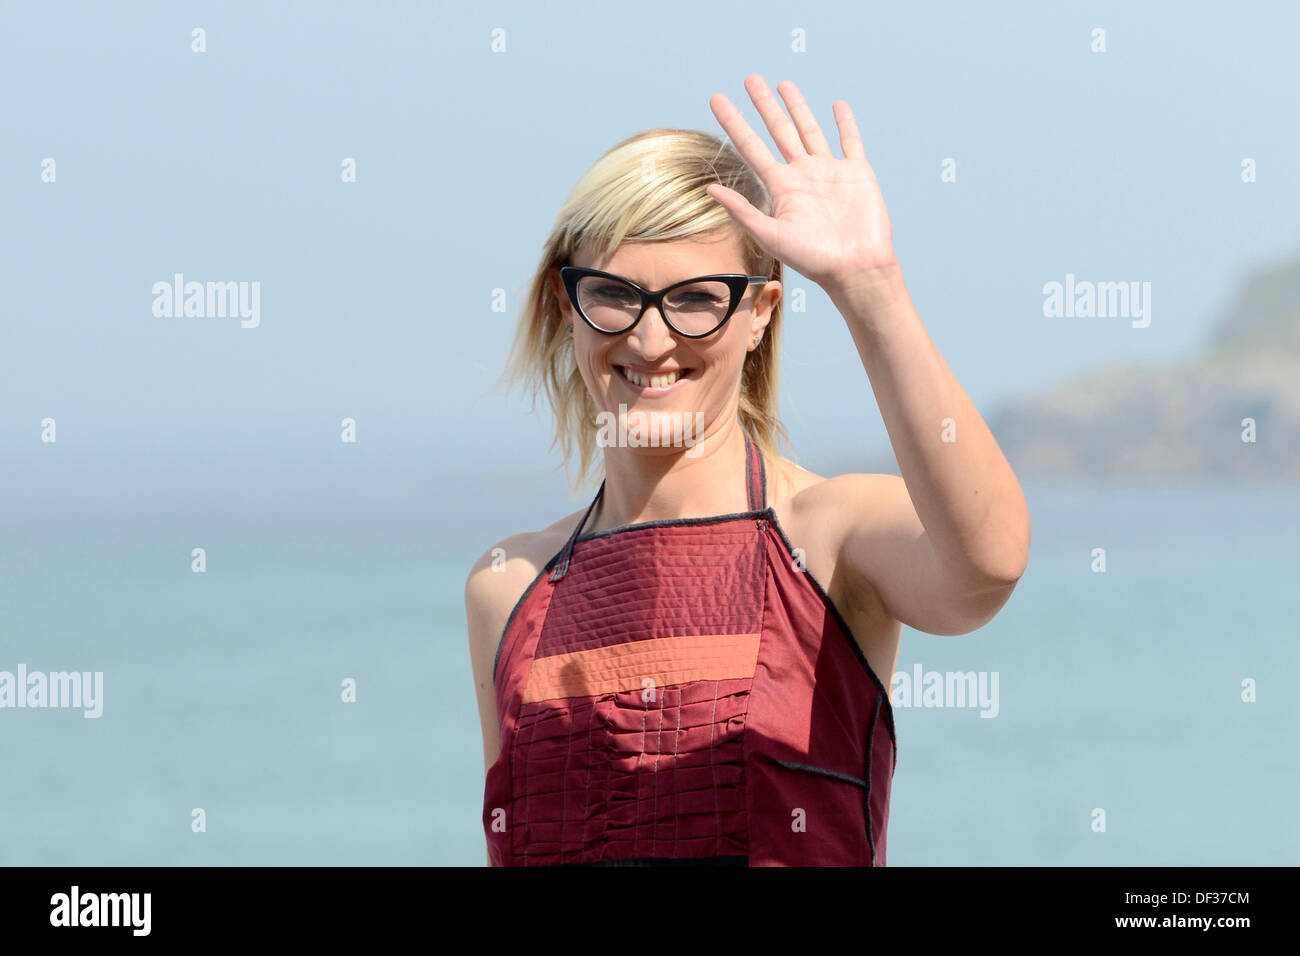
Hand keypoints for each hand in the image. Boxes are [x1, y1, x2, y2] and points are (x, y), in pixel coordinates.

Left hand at [707, 75, 897, 294]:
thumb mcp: (770, 235)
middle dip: (764, 104)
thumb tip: (709, 188)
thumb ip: (742, 211)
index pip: (751, 147)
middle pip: (779, 130)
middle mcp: (802, 176)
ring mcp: (830, 172)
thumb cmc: (813, 260)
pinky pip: (850, 141)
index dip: (733, 122)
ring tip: (783, 84)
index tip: (717, 100)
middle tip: (750, 78)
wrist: (855, 268)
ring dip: (797, 107)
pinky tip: (837, 105)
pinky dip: (845, 123)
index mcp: (781, 188)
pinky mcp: (857, 173)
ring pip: (810, 130)